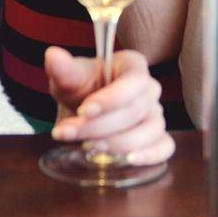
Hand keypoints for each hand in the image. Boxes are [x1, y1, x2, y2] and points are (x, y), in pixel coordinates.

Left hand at [45, 46, 172, 166]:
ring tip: (88, 147)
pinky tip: (127, 160)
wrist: (84, 108)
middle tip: (70, 132)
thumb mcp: (68, 79)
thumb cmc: (81, 88)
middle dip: (100, 126)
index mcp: (133, 66)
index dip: (111, 99)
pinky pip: (165, 147)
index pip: (134, 81)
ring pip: (150, 131)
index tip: (83, 111)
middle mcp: (149, 89)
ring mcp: (156, 114)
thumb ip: (63, 69)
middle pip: (135, 110)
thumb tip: (52, 55)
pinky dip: (150, 155)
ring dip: (118, 143)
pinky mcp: (157, 137)